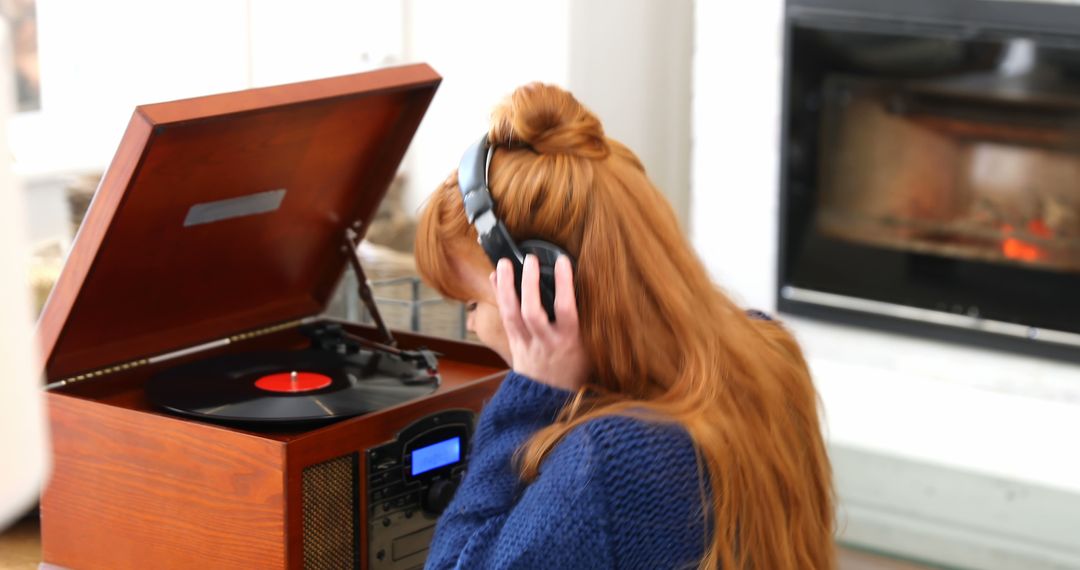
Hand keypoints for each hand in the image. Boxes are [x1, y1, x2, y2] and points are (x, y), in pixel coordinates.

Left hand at [492, 255, 589, 391]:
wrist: (552, 398)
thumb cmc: (575, 368)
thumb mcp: (590, 347)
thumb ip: (586, 322)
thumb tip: (591, 289)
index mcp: (569, 341)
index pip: (565, 309)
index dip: (564, 284)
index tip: (563, 261)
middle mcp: (545, 341)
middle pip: (532, 312)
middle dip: (529, 284)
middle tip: (529, 259)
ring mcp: (526, 343)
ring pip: (511, 314)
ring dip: (505, 286)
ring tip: (503, 263)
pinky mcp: (514, 343)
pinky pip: (504, 318)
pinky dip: (499, 296)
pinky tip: (495, 277)